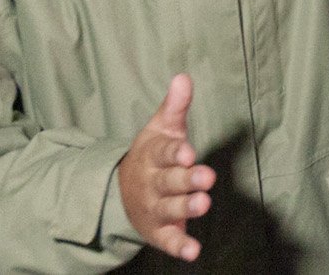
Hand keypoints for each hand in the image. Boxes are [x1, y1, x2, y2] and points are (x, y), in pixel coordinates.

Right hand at [117, 75, 213, 261]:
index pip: (163, 152)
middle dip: (187, 179)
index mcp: (153, 156)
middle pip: (170, 181)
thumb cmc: (151, 155)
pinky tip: (194, 252)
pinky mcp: (160, 231)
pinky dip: (180, 247)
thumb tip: (183, 77)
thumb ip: (174, 107)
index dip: (176, 152)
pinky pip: (169, 240)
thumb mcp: (160, 129)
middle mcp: (153, 183)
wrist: (123, 192)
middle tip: (205, 177)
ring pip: (171, 209)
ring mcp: (155, 208)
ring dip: (187, 207)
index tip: (189, 151)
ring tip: (204, 203)